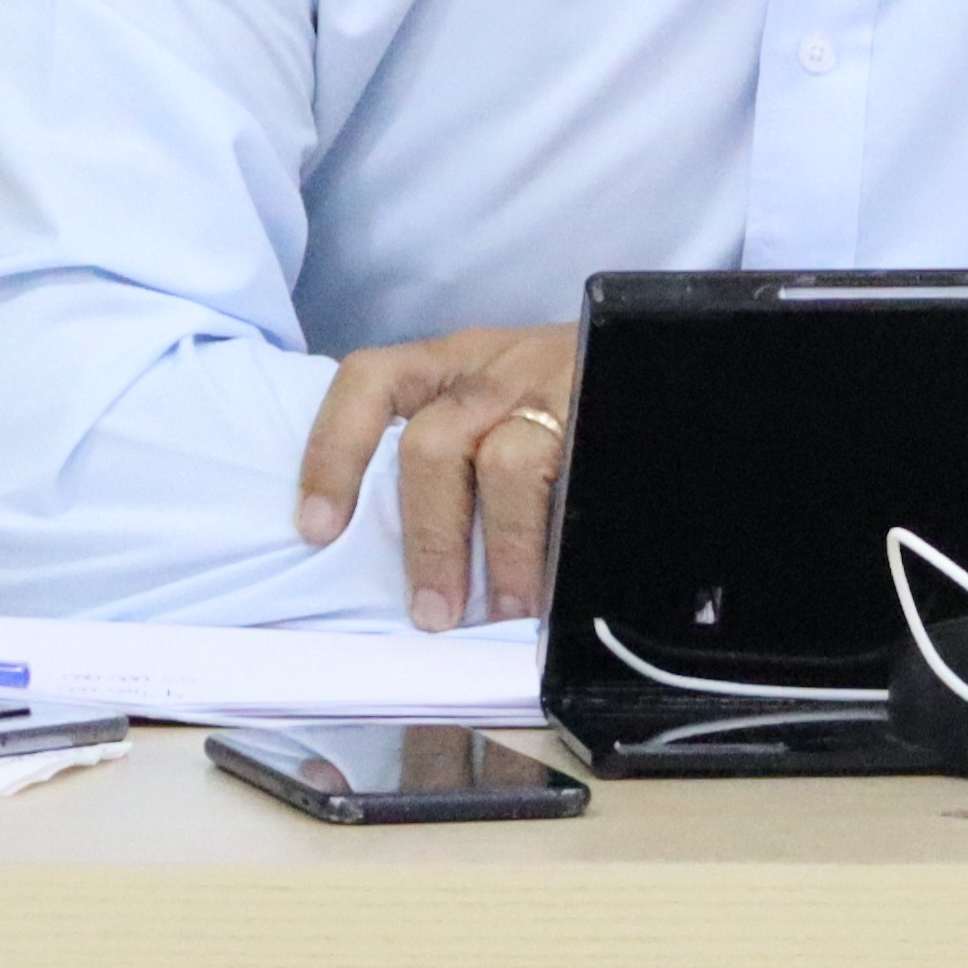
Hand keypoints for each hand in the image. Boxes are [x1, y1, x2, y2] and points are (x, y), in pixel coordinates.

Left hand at [295, 323, 581, 632]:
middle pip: (434, 445)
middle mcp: (495, 368)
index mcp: (451, 361)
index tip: (316, 529)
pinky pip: (576, 481)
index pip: (371, 380)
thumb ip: (446, 449)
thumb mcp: (493, 396)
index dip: (333, 451)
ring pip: (507, 467)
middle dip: (430, 539)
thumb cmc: (555, 395)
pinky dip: (562, 541)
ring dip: (504, 550)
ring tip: (510, 608)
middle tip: (434, 613)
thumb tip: (380, 548)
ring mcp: (554, 388)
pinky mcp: (604, 414)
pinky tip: (562, 580)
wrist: (651, 354)